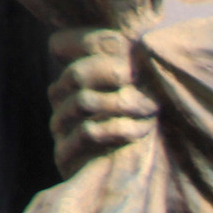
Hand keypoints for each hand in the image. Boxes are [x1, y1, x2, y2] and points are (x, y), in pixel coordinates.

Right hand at [47, 28, 157, 176]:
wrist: (144, 173)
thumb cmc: (148, 121)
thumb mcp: (145, 83)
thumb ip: (134, 57)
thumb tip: (135, 40)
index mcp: (76, 74)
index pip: (62, 43)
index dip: (96, 43)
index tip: (132, 50)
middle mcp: (62, 96)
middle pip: (77, 74)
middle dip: (117, 78)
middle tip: (151, 90)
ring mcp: (60, 124)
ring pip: (83, 101)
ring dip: (123, 105)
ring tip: (151, 112)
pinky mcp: (65, 154)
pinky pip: (87, 132)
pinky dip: (119, 129)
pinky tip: (140, 131)